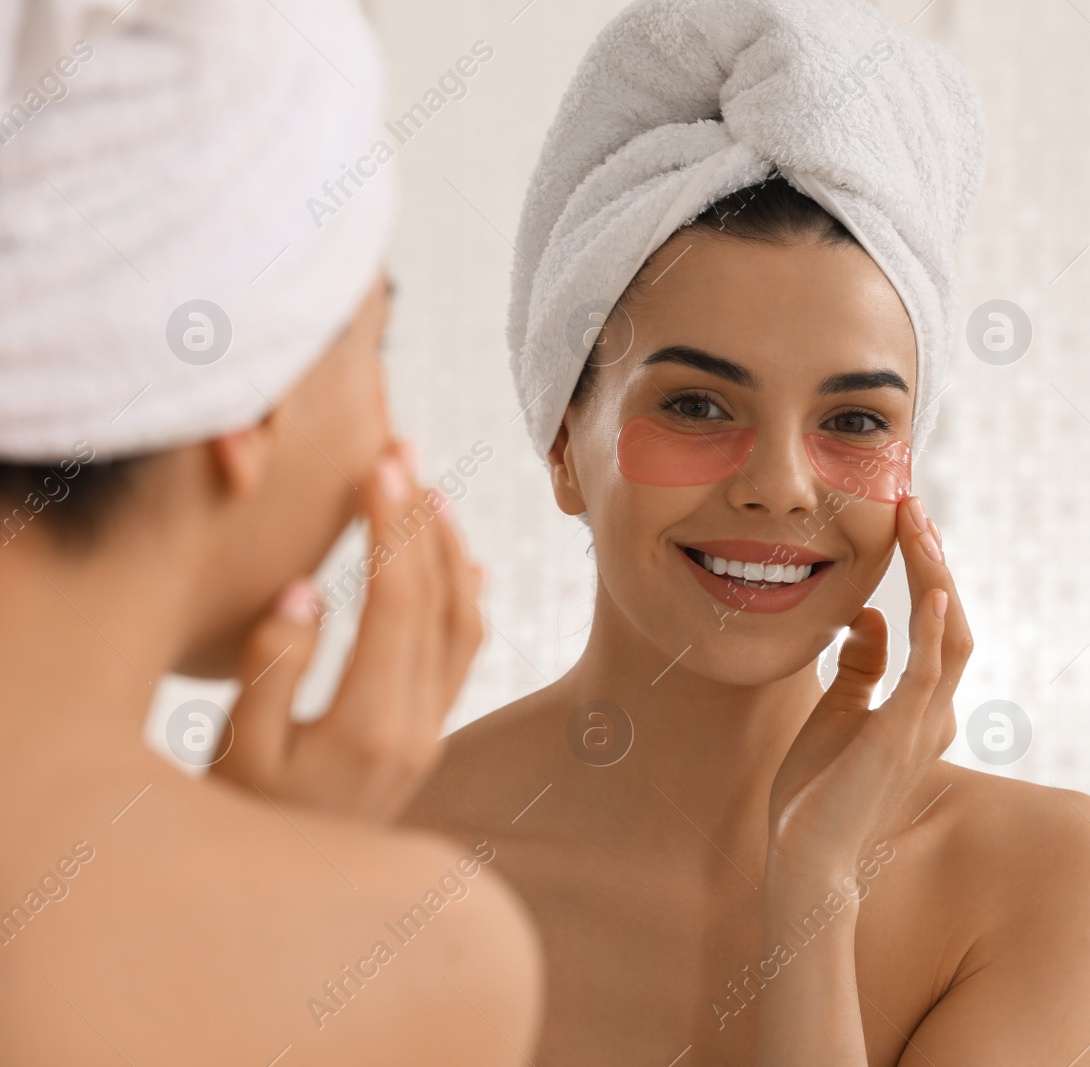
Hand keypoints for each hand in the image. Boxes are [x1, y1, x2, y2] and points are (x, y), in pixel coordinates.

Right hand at [210, 440, 486, 820]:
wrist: (290, 900)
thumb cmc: (244, 818)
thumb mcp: (236, 753)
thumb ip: (271, 670)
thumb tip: (309, 592)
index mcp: (371, 725)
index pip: (398, 604)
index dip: (393, 529)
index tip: (381, 466)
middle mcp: (418, 727)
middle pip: (440, 603)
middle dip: (423, 522)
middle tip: (402, 453)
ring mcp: (432, 732)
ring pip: (466, 625)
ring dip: (453, 552)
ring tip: (429, 492)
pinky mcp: (429, 736)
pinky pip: (466, 656)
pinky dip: (469, 598)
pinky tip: (466, 560)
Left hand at [766, 496, 973, 876]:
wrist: (804, 852)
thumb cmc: (818, 790)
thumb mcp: (838, 710)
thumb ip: (861, 664)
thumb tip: (870, 613)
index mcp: (921, 707)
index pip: (940, 626)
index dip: (929, 572)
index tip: (910, 521)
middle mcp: (934, 714)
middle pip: (955, 621)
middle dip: (935, 561)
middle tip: (914, 507)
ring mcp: (922, 726)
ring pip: (952, 638)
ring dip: (935, 577)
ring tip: (920, 527)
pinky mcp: (898, 739)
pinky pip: (926, 677)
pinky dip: (933, 632)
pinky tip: (930, 592)